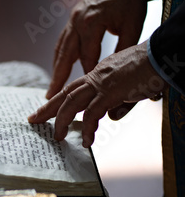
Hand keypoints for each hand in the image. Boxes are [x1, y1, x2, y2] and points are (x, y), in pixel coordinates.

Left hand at [28, 41, 166, 147]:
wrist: (163, 55)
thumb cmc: (152, 69)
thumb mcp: (131, 89)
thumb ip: (119, 103)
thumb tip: (111, 117)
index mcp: (98, 74)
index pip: (72, 88)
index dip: (57, 100)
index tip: (44, 109)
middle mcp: (96, 77)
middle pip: (65, 94)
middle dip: (47, 109)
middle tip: (33, 120)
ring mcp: (102, 84)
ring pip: (72, 104)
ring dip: (62, 121)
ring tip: (58, 137)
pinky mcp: (111, 92)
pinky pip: (93, 114)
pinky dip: (88, 129)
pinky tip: (87, 141)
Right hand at [47, 0, 148, 99]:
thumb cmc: (130, 0)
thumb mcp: (132, 25)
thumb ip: (123, 50)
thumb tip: (118, 73)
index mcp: (92, 23)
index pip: (87, 57)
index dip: (87, 75)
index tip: (86, 91)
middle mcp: (77, 22)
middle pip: (65, 56)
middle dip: (58, 78)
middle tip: (50, 96)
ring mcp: (72, 20)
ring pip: (60, 49)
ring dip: (55, 69)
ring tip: (51, 88)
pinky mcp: (72, 19)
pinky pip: (62, 41)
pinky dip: (59, 56)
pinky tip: (57, 68)